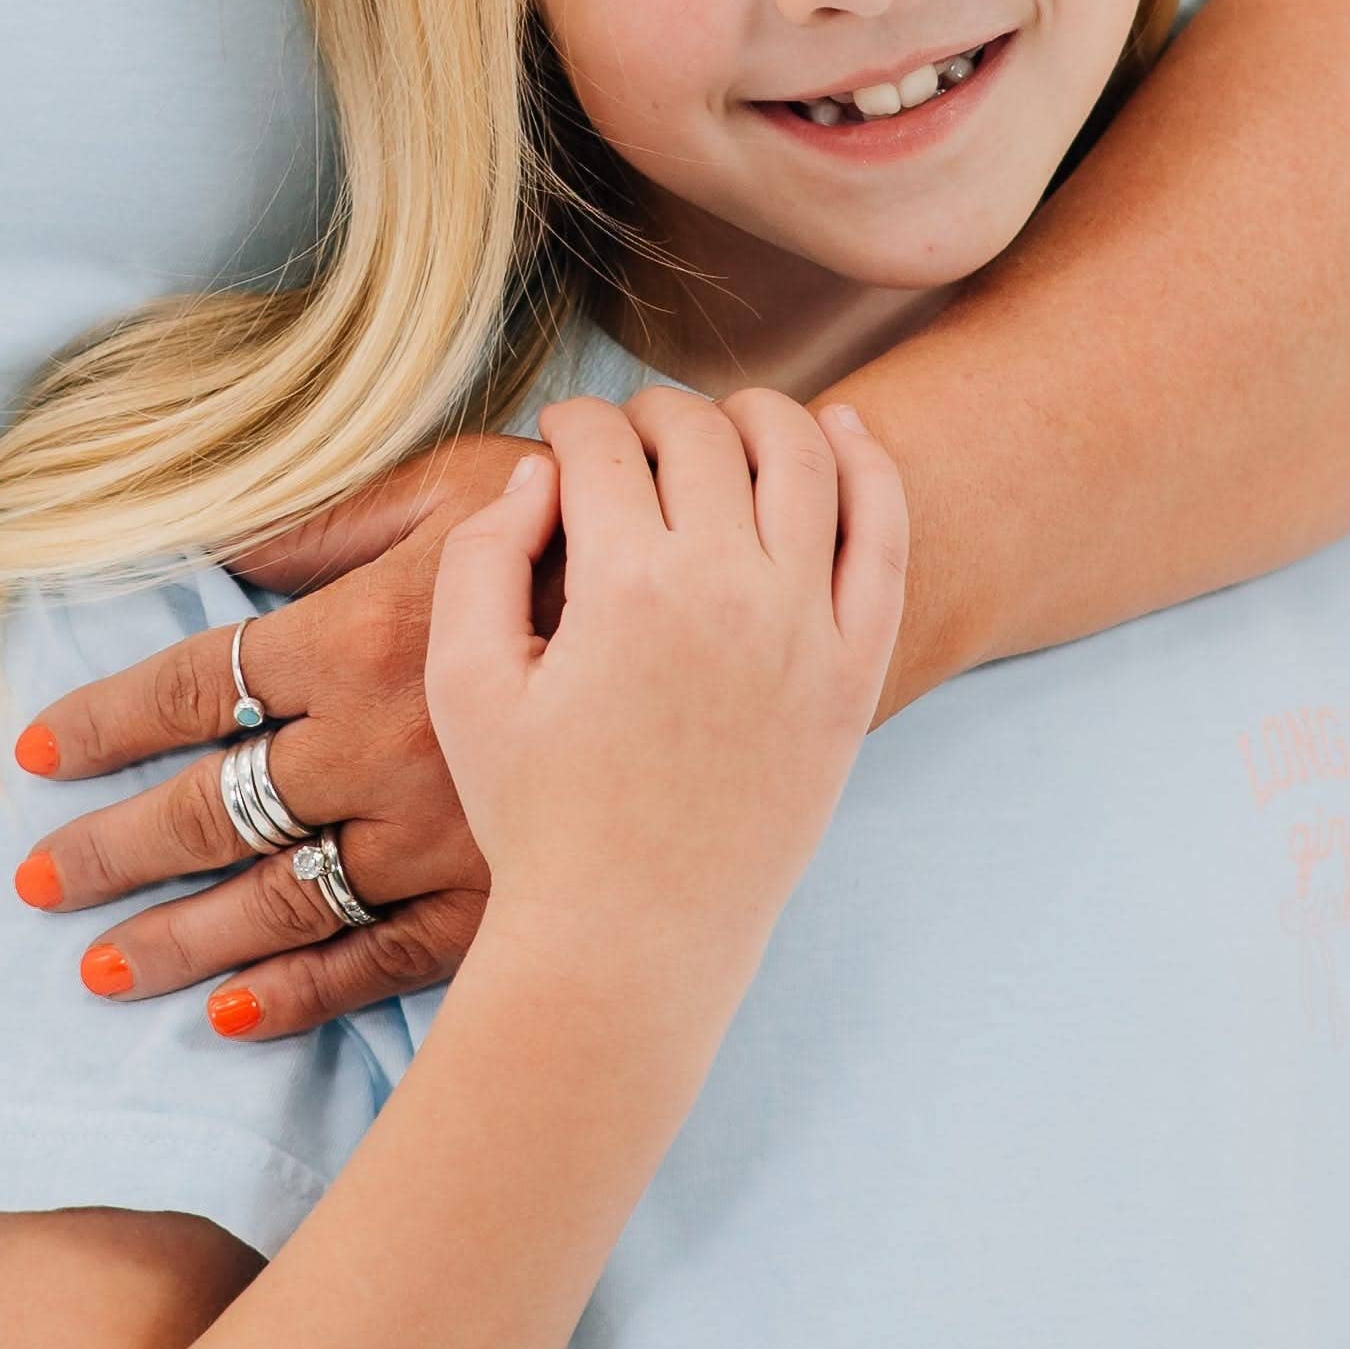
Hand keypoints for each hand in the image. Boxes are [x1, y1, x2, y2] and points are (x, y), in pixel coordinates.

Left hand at [9, 436, 538, 1036]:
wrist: (731, 619)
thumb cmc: (582, 532)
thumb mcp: (451, 486)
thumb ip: (325, 519)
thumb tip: (217, 546)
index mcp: (354, 638)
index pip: (192, 687)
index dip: (102, 720)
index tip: (34, 750)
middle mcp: (375, 746)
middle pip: (208, 809)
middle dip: (112, 849)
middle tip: (37, 884)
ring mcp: (433, 833)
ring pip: (277, 898)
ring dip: (181, 938)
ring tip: (102, 971)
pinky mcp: (493, 897)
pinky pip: (379, 960)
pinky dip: (302, 994)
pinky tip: (233, 1017)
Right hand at [425, 387, 905, 973]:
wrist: (633, 934)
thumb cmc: (537, 814)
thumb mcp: (464, 685)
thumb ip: (481, 559)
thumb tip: (538, 476)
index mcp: (625, 588)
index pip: (603, 445)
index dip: (571, 424)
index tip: (559, 439)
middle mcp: (728, 590)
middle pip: (700, 435)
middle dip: (650, 415)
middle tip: (624, 439)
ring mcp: (807, 628)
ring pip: (801, 456)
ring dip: (756, 414)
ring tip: (720, 423)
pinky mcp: (854, 669)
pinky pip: (884, 535)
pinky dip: (871, 465)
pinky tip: (843, 428)